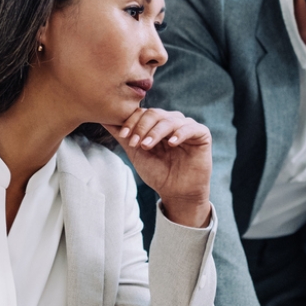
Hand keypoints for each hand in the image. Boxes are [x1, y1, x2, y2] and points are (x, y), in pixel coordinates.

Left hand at [105, 107, 211, 227]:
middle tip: (134, 143)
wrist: (176, 193)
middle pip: (155, 114)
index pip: (143, 113)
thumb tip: (103, 119)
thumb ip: (122, 135)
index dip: (132, 122)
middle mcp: (172, 121)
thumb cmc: (157, 173)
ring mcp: (187, 126)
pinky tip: (172, 143)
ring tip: (147, 145)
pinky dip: (181, 133)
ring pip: (170, 120)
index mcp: (157, 123)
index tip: (123, 136)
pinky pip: (191, 128)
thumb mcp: (135, 152)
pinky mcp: (202, 134)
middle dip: (142, 127)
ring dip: (156, 132)